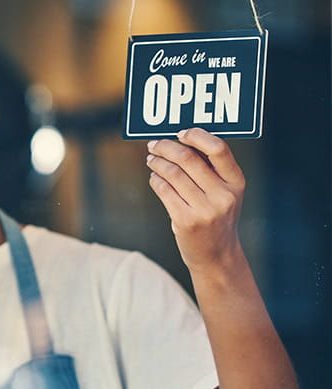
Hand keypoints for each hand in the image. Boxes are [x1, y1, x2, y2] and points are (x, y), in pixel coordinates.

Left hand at [145, 127, 246, 273]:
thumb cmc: (216, 217)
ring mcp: (205, 209)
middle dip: (166, 147)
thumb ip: (211, 170)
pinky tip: (154, 177)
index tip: (180, 133)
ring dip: (157, 163)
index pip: (218, 149)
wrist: (216, 256)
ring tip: (151, 159)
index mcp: (236, 182)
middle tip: (154, 144)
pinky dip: (155, 180)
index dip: (197, 136)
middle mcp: (223, 195)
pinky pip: (164, 191)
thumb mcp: (225, 193)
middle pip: (189, 158)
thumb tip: (179, 140)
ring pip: (173, 173)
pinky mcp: (186, 221)